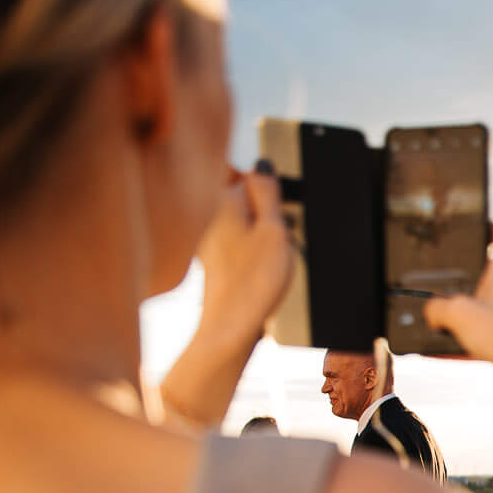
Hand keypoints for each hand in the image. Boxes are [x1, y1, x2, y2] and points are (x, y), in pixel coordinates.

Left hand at [194, 163, 291, 343]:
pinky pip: (240, 248)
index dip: (269, 186)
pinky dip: (255, 255)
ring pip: (244, 226)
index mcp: (222, 202)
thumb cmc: (251, 284)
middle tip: (283, 232)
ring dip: (263, 236)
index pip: (245, 174)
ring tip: (275, 257)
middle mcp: (210, 219)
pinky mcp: (215, 265)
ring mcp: (210, 243)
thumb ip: (268, 192)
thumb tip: (262, 164)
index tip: (283, 203)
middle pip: (245, 201)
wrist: (230, 329)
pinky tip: (265, 273)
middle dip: (267, 213)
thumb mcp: (274, 230)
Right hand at [422, 224, 492, 408]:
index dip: (489, 225)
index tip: (475, 224)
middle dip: (467, 276)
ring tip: (440, 321)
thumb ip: (436, 307)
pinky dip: (469, 340)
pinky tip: (447, 352)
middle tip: (444, 280)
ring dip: (466, 312)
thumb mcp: (458, 313)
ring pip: (488, 306)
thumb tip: (431, 313)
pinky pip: (488, 335)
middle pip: (492, 272)